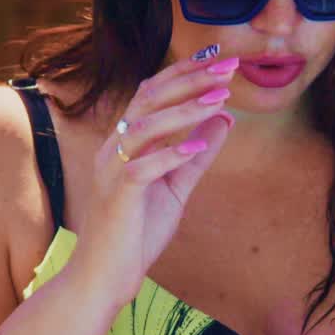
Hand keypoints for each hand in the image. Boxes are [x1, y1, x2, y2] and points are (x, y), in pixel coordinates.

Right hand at [67, 48, 237, 313]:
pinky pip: (140, 168)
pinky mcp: (116, 197)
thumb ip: (198, 152)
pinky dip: (170, 154)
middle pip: (149, 98)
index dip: (185, 71)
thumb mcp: (177, 186)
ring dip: (185, 108)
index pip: (153, 92)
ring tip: (220, 96)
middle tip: (228, 66)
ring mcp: (111, 170)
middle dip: (190, 78)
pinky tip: (197, 147)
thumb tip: (225, 116)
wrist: (106, 277)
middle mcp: (114, 147)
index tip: (219, 57)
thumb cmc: (137, 232)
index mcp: (125, 141)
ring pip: (144, 126)